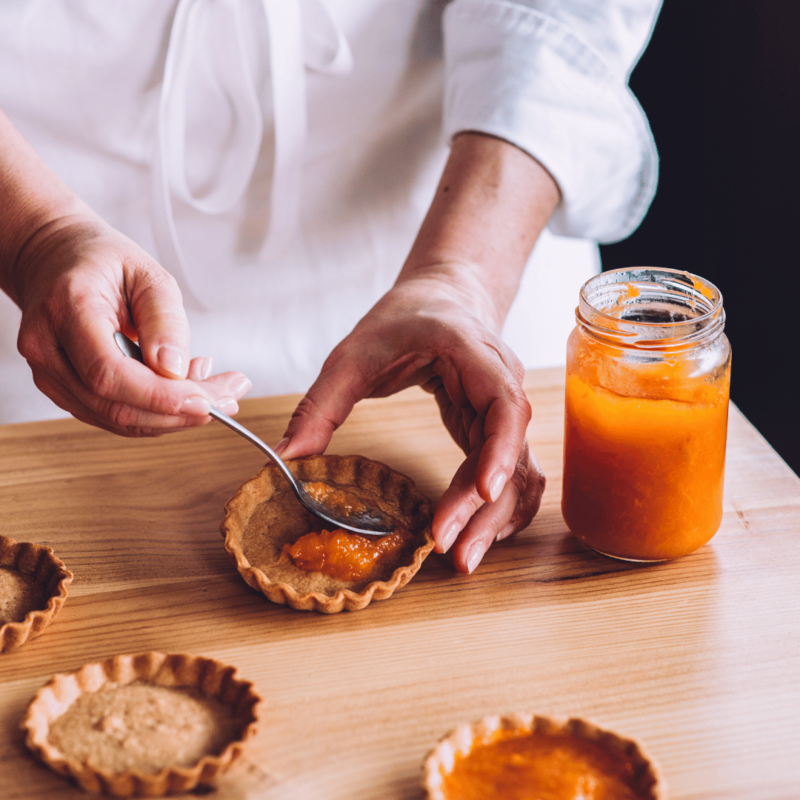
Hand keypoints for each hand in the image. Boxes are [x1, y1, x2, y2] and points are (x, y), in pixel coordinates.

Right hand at [11, 214, 250, 435]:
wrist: (54, 261)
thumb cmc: (102, 262)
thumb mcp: (148, 273)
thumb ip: (164, 320)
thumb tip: (174, 371)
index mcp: (67, 308)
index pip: (109, 373)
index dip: (161, 397)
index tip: (208, 401)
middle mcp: (46, 348)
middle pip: (114, 405)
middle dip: (180, 411)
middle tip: (229, 398)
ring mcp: (48, 374)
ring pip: (117, 418)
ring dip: (174, 415)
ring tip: (214, 389)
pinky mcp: (63, 390)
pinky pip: (114, 416)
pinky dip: (157, 412)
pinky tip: (185, 390)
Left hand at [275, 272, 545, 572]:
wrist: (442, 299)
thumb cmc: (403, 319)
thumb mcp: (352, 354)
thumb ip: (320, 405)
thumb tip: (286, 459)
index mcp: (473, 353)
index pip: (504, 405)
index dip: (499, 451)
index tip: (482, 492)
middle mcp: (502, 382)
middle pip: (512, 451)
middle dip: (486, 506)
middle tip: (454, 553)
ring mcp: (505, 408)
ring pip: (518, 470)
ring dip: (496, 516)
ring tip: (463, 557)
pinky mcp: (495, 429)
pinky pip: (511, 473)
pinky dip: (500, 506)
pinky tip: (478, 534)